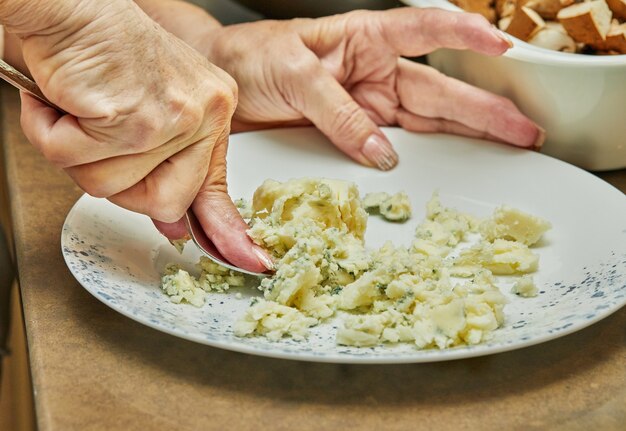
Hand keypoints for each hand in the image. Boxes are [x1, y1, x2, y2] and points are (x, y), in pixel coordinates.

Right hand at [3, 0, 269, 271]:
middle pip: (162, 201)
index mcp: (212, 112)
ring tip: (80, 108)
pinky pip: (76, 159)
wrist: (71, 4)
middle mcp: (203, 113)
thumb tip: (174, 227)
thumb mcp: (149, 110)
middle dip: (115, 181)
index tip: (244, 258)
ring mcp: (173, 116)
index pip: (217, 187)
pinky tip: (64, 100)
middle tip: (98, 137)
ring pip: (112, 185)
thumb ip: (165, 170)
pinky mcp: (133, 116)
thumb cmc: (102, 50)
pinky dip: (51, 133)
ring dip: (77, 153)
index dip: (224, 231)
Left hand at [204, 8, 543, 169]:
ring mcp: (370, 105)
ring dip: (470, 133)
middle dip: (485, 108)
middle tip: (524, 129)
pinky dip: (425, 157)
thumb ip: (337, 111)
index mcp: (365, 39)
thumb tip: (379, 152)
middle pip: (440, 89)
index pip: (424, 31)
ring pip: (430, 119)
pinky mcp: (357, 132)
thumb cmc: (254, 58)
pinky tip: (454, 163)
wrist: (227, 84)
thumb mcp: (294, 75)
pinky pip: (399, 144)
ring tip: (509, 145)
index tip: (500, 46)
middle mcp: (375, 72)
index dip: (464, 35)